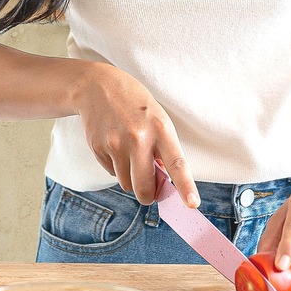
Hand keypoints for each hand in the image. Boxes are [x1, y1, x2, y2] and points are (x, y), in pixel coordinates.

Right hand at [75, 63, 199, 206]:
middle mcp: (138, 137)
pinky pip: (111, 173)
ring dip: (130, 178)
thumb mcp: (157, 119)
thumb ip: (163, 149)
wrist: (98, 87)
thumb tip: (163, 181)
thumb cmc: (135, 106)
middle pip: (144, 187)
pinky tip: (115, 146)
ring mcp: (115, 143)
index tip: (192, 204)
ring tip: (130, 155)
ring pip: (126, 183)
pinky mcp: (98, 147)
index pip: (177, 163)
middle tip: (150, 194)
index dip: (185, 186)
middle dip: (148, 196)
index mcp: (160, 129)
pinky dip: (116, 167)